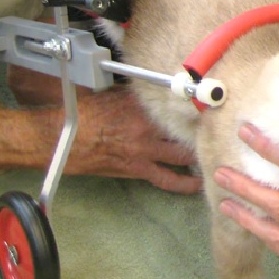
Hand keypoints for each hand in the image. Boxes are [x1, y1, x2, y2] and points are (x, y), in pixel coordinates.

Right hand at [60, 89, 200, 193]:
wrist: (60, 138)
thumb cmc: (83, 114)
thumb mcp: (112, 96)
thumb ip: (138, 98)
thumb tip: (156, 95)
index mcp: (141, 106)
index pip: (177, 104)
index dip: (197, 106)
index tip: (213, 106)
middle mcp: (146, 126)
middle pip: (185, 130)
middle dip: (202, 131)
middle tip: (218, 131)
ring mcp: (143, 149)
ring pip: (181, 154)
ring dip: (197, 155)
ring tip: (212, 155)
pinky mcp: (136, 168)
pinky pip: (166, 178)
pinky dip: (183, 183)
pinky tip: (196, 184)